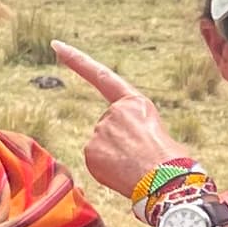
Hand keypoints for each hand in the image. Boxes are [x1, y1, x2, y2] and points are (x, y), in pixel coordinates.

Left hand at [52, 44, 196, 203]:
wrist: (168, 180)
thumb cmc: (171, 161)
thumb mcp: (155, 131)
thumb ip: (132, 129)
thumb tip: (121, 147)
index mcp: (135, 102)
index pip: (100, 76)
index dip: (76, 60)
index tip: (56, 46)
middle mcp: (114, 111)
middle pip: (107, 126)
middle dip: (119, 143)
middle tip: (141, 159)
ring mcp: (100, 130)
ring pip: (101, 146)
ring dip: (115, 158)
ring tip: (136, 167)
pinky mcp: (90, 150)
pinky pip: (95, 161)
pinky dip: (107, 170)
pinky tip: (123, 174)